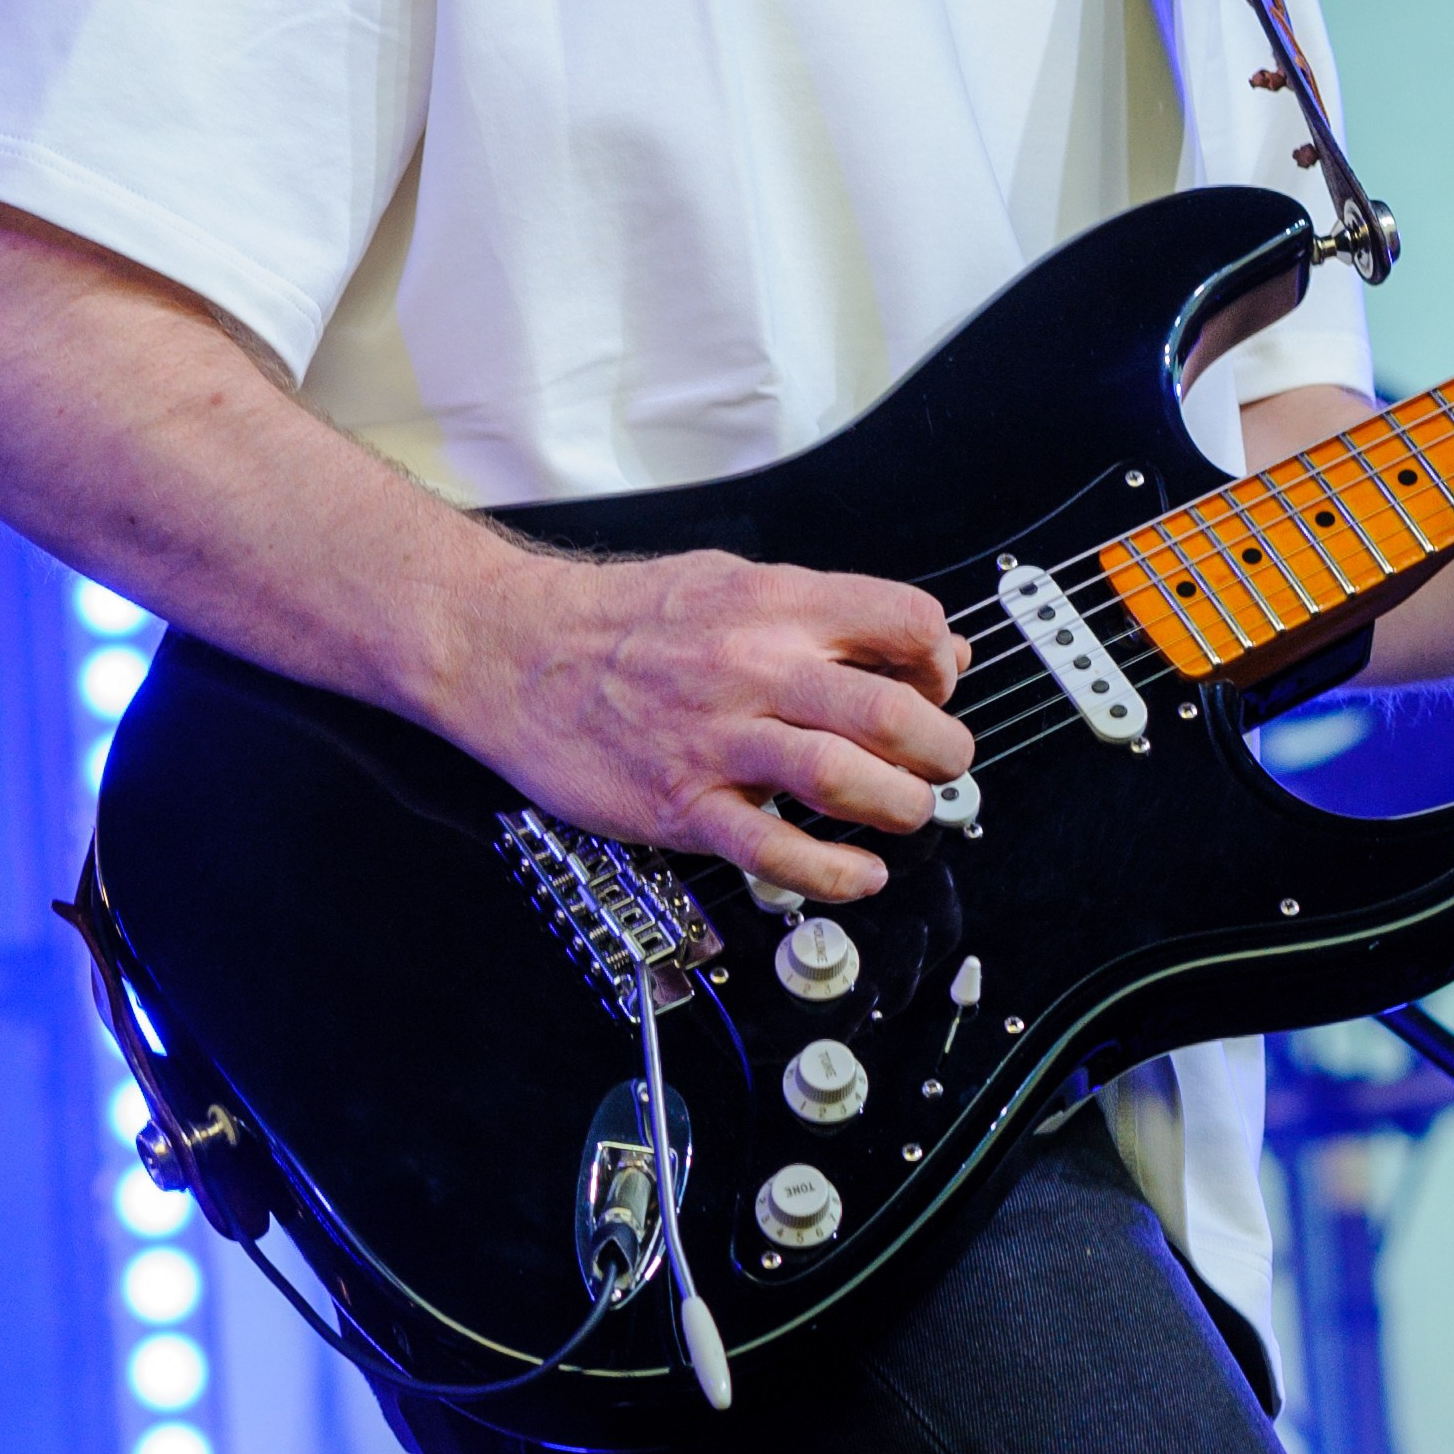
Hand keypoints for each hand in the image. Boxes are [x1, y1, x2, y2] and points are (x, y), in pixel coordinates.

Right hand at [458, 543, 972, 904]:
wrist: (511, 649)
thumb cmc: (618, 616)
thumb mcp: (729, 579)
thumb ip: (824, 610)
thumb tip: (924, 643)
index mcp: (771, 600)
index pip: (903, 619)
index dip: (940, 660)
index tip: (935, 686)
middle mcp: (752, 665)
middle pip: (888, 711)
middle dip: (941, 749)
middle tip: (942, 764)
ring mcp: (716, 738)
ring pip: (841, 779)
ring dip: (899, 808)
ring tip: (907, 813)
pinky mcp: (680, 804)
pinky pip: (772, 851)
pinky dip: (831, 872)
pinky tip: (857, 874)